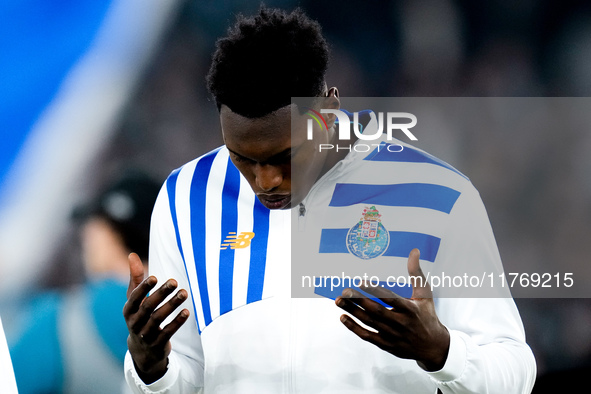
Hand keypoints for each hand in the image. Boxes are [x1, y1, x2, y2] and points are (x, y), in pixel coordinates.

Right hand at [123, 253, 189, 383]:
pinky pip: (167, 333)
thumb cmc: (140, 316)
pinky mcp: (157, 344)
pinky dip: (177, 322)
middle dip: (161, 294)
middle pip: (148, 307)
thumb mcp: (135, 300)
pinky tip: (187, 312)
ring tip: (184, 293)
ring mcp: (145, 335)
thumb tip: (132, 254)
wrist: (143, 350)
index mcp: (128, 310)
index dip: (143, 288)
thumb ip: (135, 278)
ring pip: (158, 319)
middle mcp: (134, 323)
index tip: (155, 277)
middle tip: (174, 282)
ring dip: (172, 305)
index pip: (134, 297)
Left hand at [335, 249, 449, 370]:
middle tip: (345, 291)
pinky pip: (367, 336)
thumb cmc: (427, 315)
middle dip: (359, 301)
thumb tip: (414, 251)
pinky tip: (343, 317)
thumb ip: (416, 273)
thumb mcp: (425, 294)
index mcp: (410, 309)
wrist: (433, 347)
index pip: (390, 299)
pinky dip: (354, 327)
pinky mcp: (386, 345)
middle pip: (376, 311)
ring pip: (369, 322)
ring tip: (339, 301)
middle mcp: (401, 323)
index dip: (375, 291)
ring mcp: (393, 335)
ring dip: (353, 312)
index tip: (360, 282)